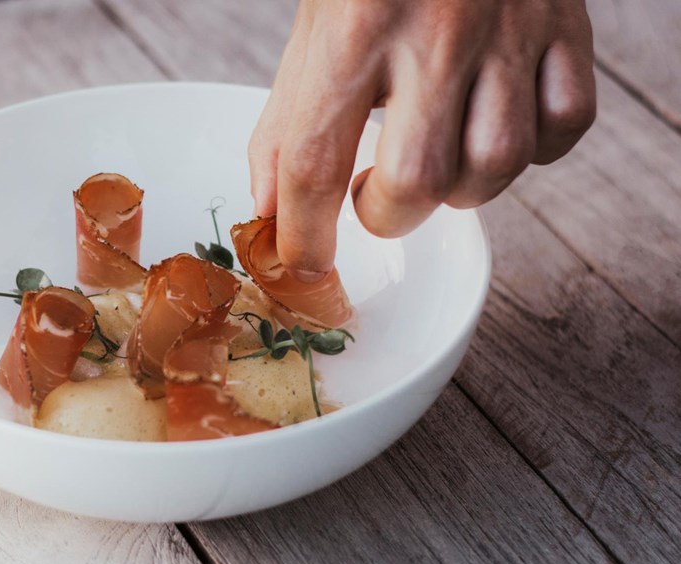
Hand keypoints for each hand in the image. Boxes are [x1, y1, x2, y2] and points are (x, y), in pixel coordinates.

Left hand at [249, 0, 595, 280]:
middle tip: (373, 203)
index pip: (315, 162)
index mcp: (352, 29)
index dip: (304, 234)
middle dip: (387, 217)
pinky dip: (534, 152)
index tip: (304, 263)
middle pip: (418, 179)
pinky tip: (496, 133)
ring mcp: (508, 28)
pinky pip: (565, 126)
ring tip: (431, 167)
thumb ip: (287, 122)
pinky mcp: (564, 25)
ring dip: (458, 193)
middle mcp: (433, 31)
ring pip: (497, 165)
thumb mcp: (312, 32)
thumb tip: (271, 209)